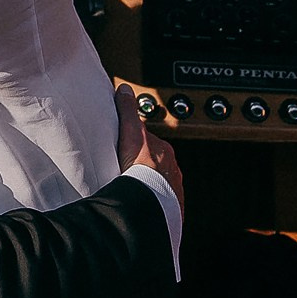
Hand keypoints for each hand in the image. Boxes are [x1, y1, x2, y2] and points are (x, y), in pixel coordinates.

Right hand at [113, 82, 183, 207]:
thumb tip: (125, 90)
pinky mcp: (168, 207)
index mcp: (164, 150)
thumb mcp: (131, 132)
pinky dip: (150, 199)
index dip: (135, 143)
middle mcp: (171, 169)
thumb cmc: (141, 168)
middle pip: (155, 162)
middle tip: (125, 168)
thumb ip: (128, 110)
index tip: (126, 146)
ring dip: (147, 183)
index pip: (149, 142)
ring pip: (158, 181)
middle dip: (143, 164)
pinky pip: (159, 199)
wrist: (149, 202)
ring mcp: (171, 188)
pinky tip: (139, 200)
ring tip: (130, 185)